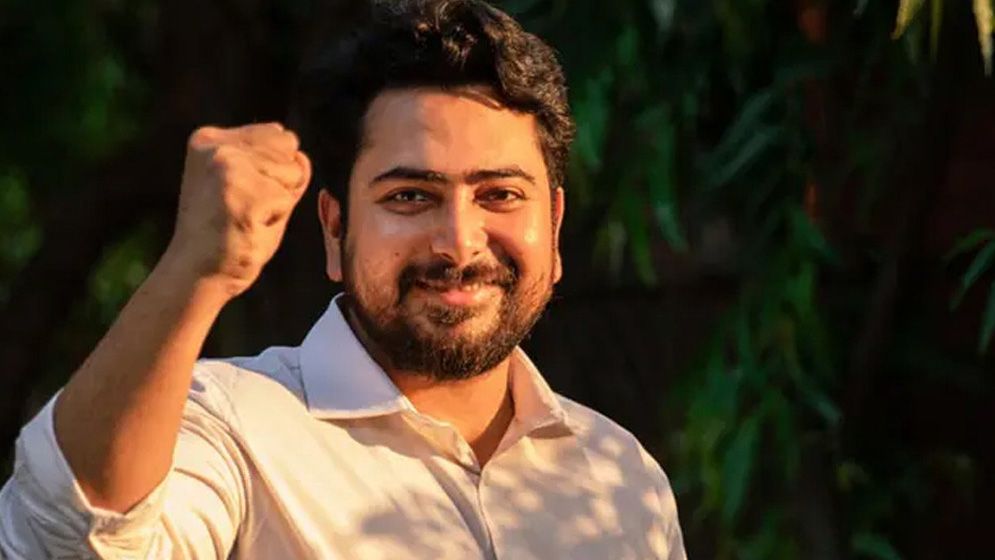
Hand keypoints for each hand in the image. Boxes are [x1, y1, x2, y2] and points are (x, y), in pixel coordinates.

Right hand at [165, 122, 310, 297]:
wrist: (197, 273)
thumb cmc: (227, 232)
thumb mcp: (252, 187)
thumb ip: (279, 166)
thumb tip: (302, 157)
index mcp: (211, 138)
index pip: (278, 134)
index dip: (275, 170)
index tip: (242, 194)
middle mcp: (217, 145)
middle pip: (289, 150)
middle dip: (279, 184)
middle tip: (245, 209)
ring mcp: (228, 167)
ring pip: (292, 173)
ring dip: (278, 203)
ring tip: (247, 218)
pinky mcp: (243, 194)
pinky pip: (287, 200)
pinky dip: (276, 220)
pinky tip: (248, 229)